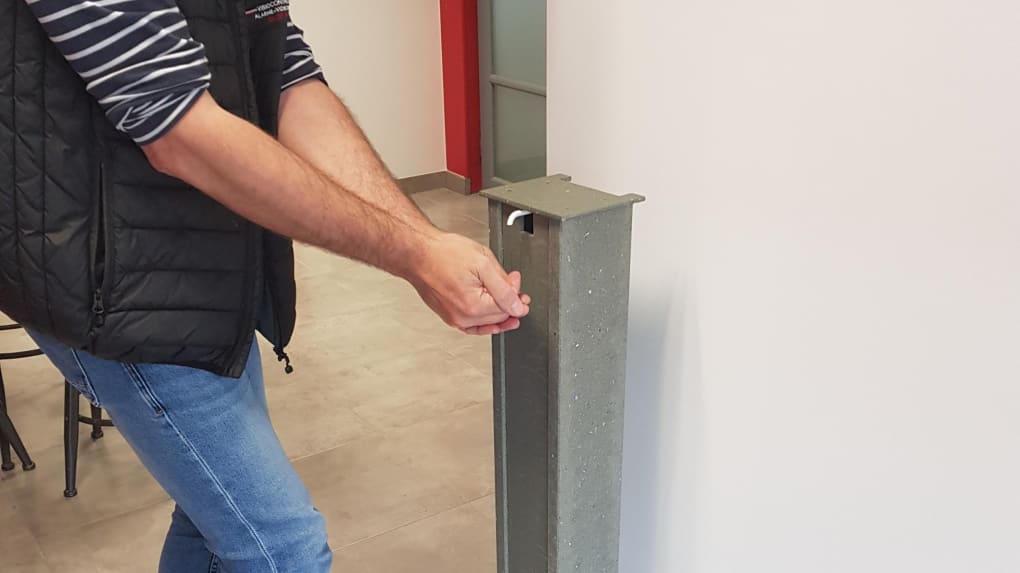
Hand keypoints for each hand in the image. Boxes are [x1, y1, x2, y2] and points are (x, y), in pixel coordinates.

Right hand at [409, 232, 531, 335]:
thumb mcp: (483, 263)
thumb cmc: (443, 254)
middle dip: (509, 300)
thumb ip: (504, 287)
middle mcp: (463, 318)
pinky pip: (473, 326)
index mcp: (473, 306)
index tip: (515, 278)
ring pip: (487, 322)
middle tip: (510, 281)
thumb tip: (518, 305)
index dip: (517, 292)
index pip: (508, 308)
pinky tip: (493, 319)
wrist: (418, 253)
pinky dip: (485, 322)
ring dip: (499, 311)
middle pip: (499, 317)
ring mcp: (455, 319)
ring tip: (505, 295)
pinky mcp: (449, 317)